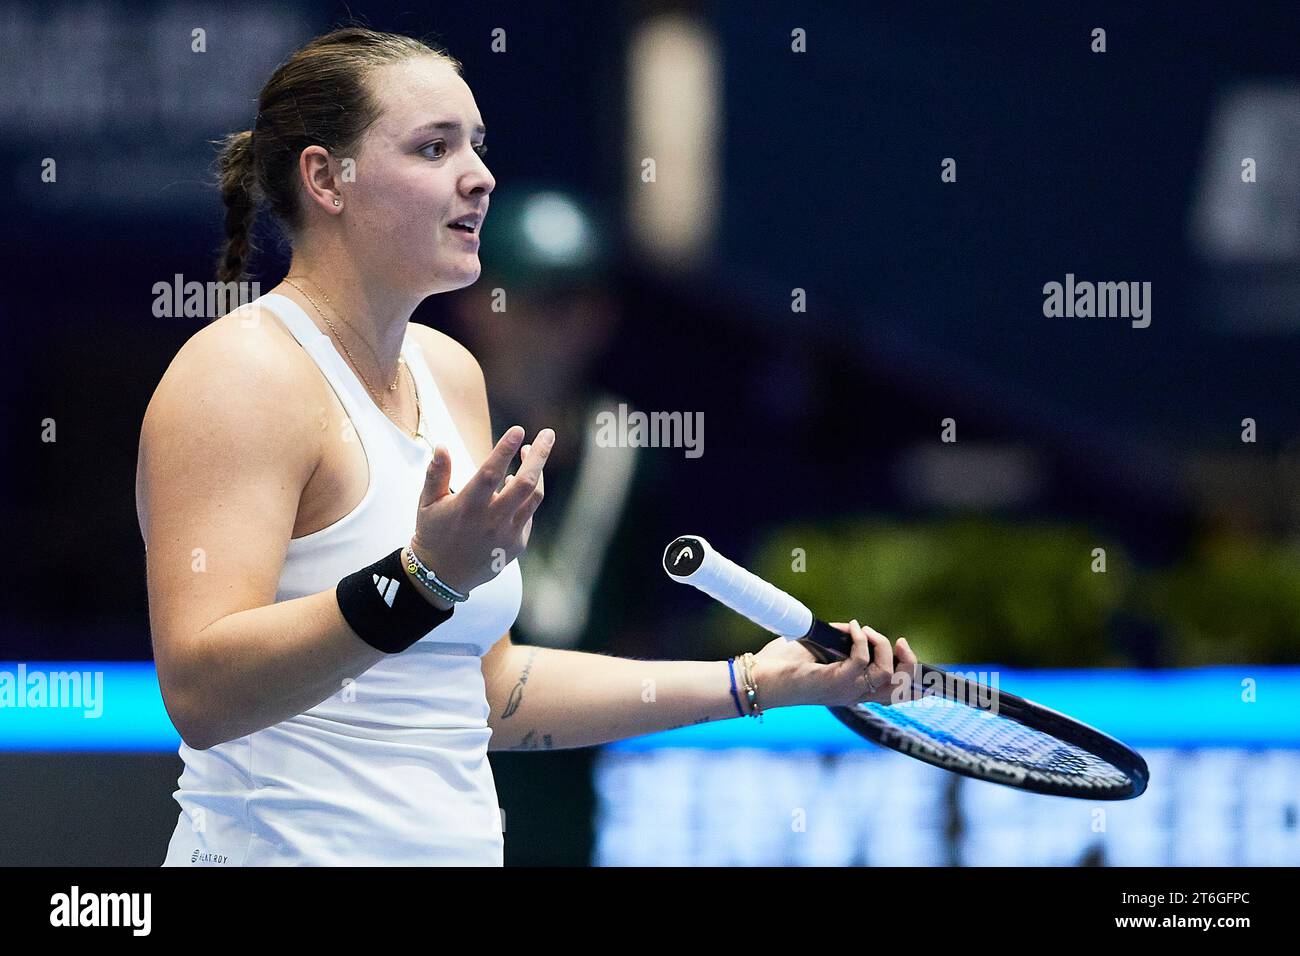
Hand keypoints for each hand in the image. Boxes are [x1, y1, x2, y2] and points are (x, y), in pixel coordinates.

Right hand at [410, 425, 553, 594]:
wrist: (442, 576)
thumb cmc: (433, 533)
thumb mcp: (427, 503)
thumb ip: (437, 474)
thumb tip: (442, 446)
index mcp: (467, 507)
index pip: (490, 473)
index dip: (505, 450)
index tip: (518, 430)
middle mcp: (491, 521)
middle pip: (525, 483)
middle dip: (539, 455)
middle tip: (548, 434)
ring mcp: (507, 534)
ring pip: (534, 498)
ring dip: (538, 472)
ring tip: (532, 453)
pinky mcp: (516, 545)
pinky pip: (529, 515)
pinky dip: (527, 495)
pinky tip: (518, 482)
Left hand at [752, 619, 919, 708]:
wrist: (759, 677)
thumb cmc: (782, 664)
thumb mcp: (819, 648)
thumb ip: (840, 640)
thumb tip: (854, 628)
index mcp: (853, 690)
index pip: (895, 696)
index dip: (916, 684)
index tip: (915, 657)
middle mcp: (854, 695)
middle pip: (902, 689)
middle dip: (909, 662)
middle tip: (899, 641)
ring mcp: (847, 691)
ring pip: (888, 675)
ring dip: (882, 646)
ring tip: (864, 630)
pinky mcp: (836, 683)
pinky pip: (863, 661)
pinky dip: (861, 639)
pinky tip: (850, 628)